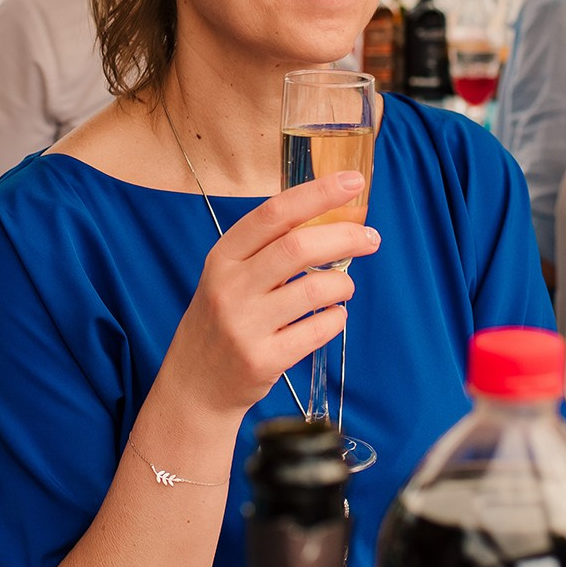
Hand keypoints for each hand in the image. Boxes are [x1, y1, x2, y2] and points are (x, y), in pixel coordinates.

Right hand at [156, 171, 380, 418]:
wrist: (194, 385)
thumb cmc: (221, 321)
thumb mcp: (228, 277)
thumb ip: (266, 250)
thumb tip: (330, 220)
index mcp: (223, 257)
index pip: (274, 214)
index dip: (318, 193)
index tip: (354, 181)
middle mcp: (230, 287)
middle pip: (298, 247)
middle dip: (345, 237)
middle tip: (371, 238)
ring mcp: (245, 325)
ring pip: (314, 290)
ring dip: (343, 284)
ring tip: (344, 288)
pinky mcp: (263, 360)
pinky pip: (317, 330)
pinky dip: (336, 319)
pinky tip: (332, 317)